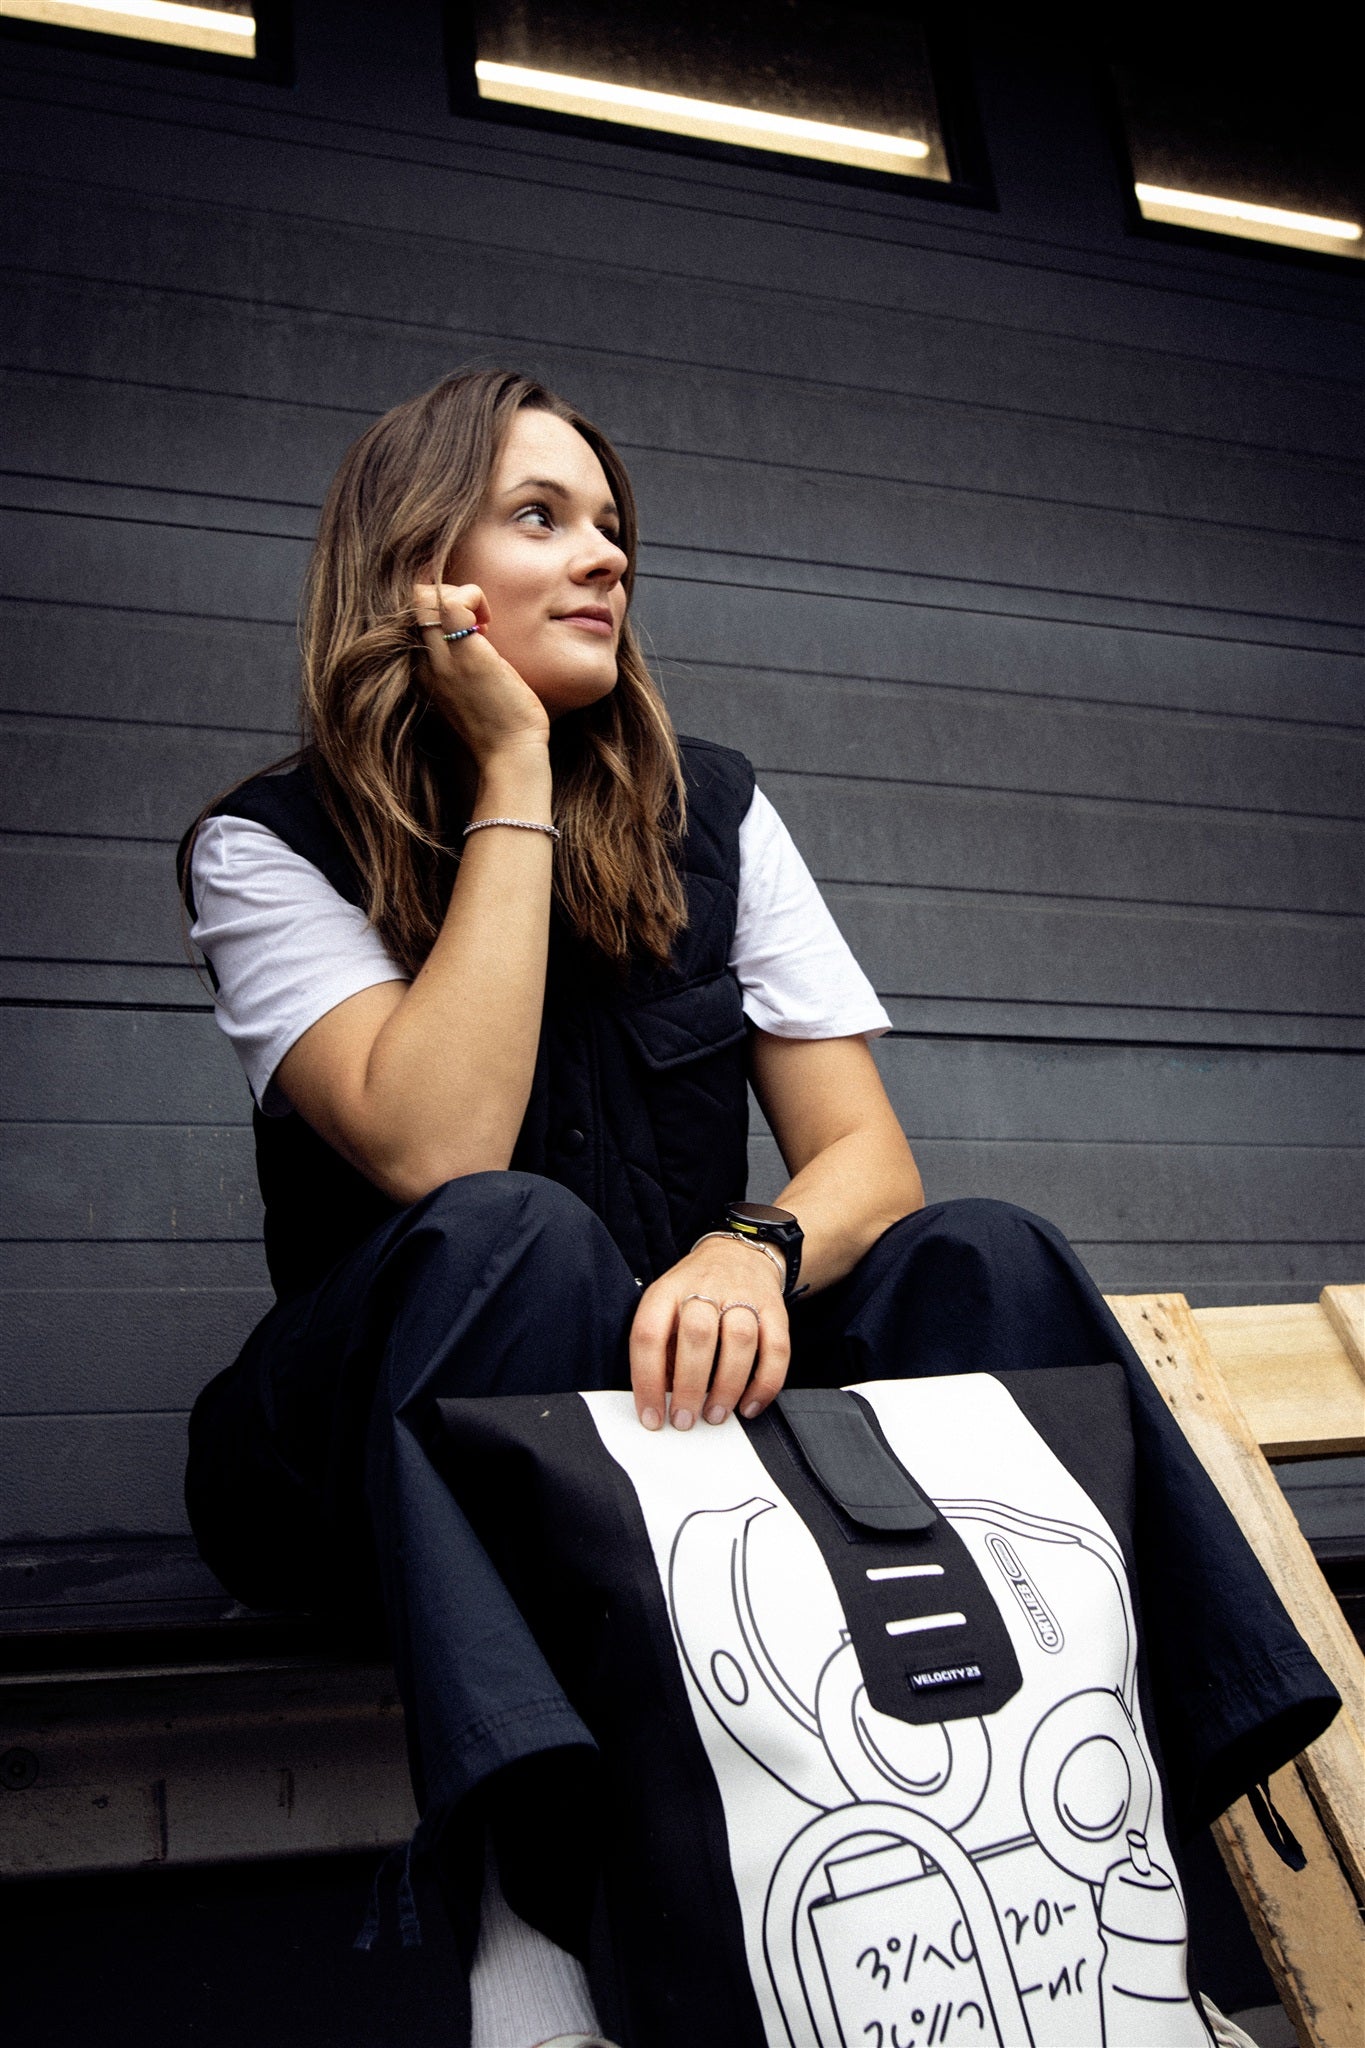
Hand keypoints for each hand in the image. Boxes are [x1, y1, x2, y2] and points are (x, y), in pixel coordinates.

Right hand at [412, 579, 549, 764]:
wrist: (509, 756)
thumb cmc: (499, 724)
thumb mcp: (467, 689)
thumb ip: (461, 662)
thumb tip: (478, 630)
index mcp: (423, 671)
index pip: (413, 617)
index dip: (441, 608)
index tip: (472, 629)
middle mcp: (424, 663)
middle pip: (415, 601)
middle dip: (449, 594)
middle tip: (478, 620)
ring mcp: (443, 660)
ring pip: (427, 597)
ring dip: (461, 595)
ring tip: (483, 623)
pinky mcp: (467, 657)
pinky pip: (455, 604)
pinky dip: (474, 598)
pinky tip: (489, 624)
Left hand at [629, 1235, 790, 1431]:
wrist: (738, 1254)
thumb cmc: (695, 1292)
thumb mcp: (665, 1309)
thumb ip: (662, 1350)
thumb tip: (662, 1402)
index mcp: (667, 1291)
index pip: (649, 1334)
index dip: (647, 1380)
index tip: (651, 1416)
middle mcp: (704, 1288)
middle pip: (698, 1335)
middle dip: (690, 1386)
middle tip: (685, 1420)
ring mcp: (743, 1296)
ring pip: (739, 1340)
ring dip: (727, 1386)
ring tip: (716, 1414)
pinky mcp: (775, 1309)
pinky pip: (777, 1349)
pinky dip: (765, 1384)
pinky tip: (750, 1406)